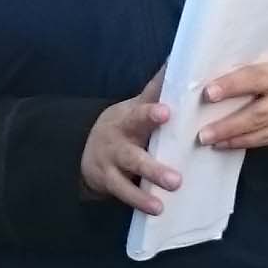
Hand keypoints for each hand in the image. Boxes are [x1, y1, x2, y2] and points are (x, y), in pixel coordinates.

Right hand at [82, 75, 180, 211]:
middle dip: (153, 167)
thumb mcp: (136, 106)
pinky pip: (124, 195)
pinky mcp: (110, 184)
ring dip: (145, 193)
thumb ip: (158, 88)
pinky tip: (157, 210)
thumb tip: (179, 57)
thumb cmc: (125, 124)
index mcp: (128, 120)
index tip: (166, 113)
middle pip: (133, 156)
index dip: (151, 113)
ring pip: (127, 181)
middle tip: (175, 179)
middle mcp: (118, 143)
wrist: (87, 148)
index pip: (139, 114)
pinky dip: (139, 202)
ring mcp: (111, 166)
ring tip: (164, 201)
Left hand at [196, 45, 267, 151]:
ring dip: (233, 137)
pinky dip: (243, 142)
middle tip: (203, 132)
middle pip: (261, 112)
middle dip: (230, 123)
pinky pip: (267, 140)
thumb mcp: (265, 54)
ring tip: (208, 139)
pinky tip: (223, 144)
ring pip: (263, 130)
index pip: (257, 76)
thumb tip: (206, 71)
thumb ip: (244, 60)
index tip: (208, 93)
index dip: (232, 85)